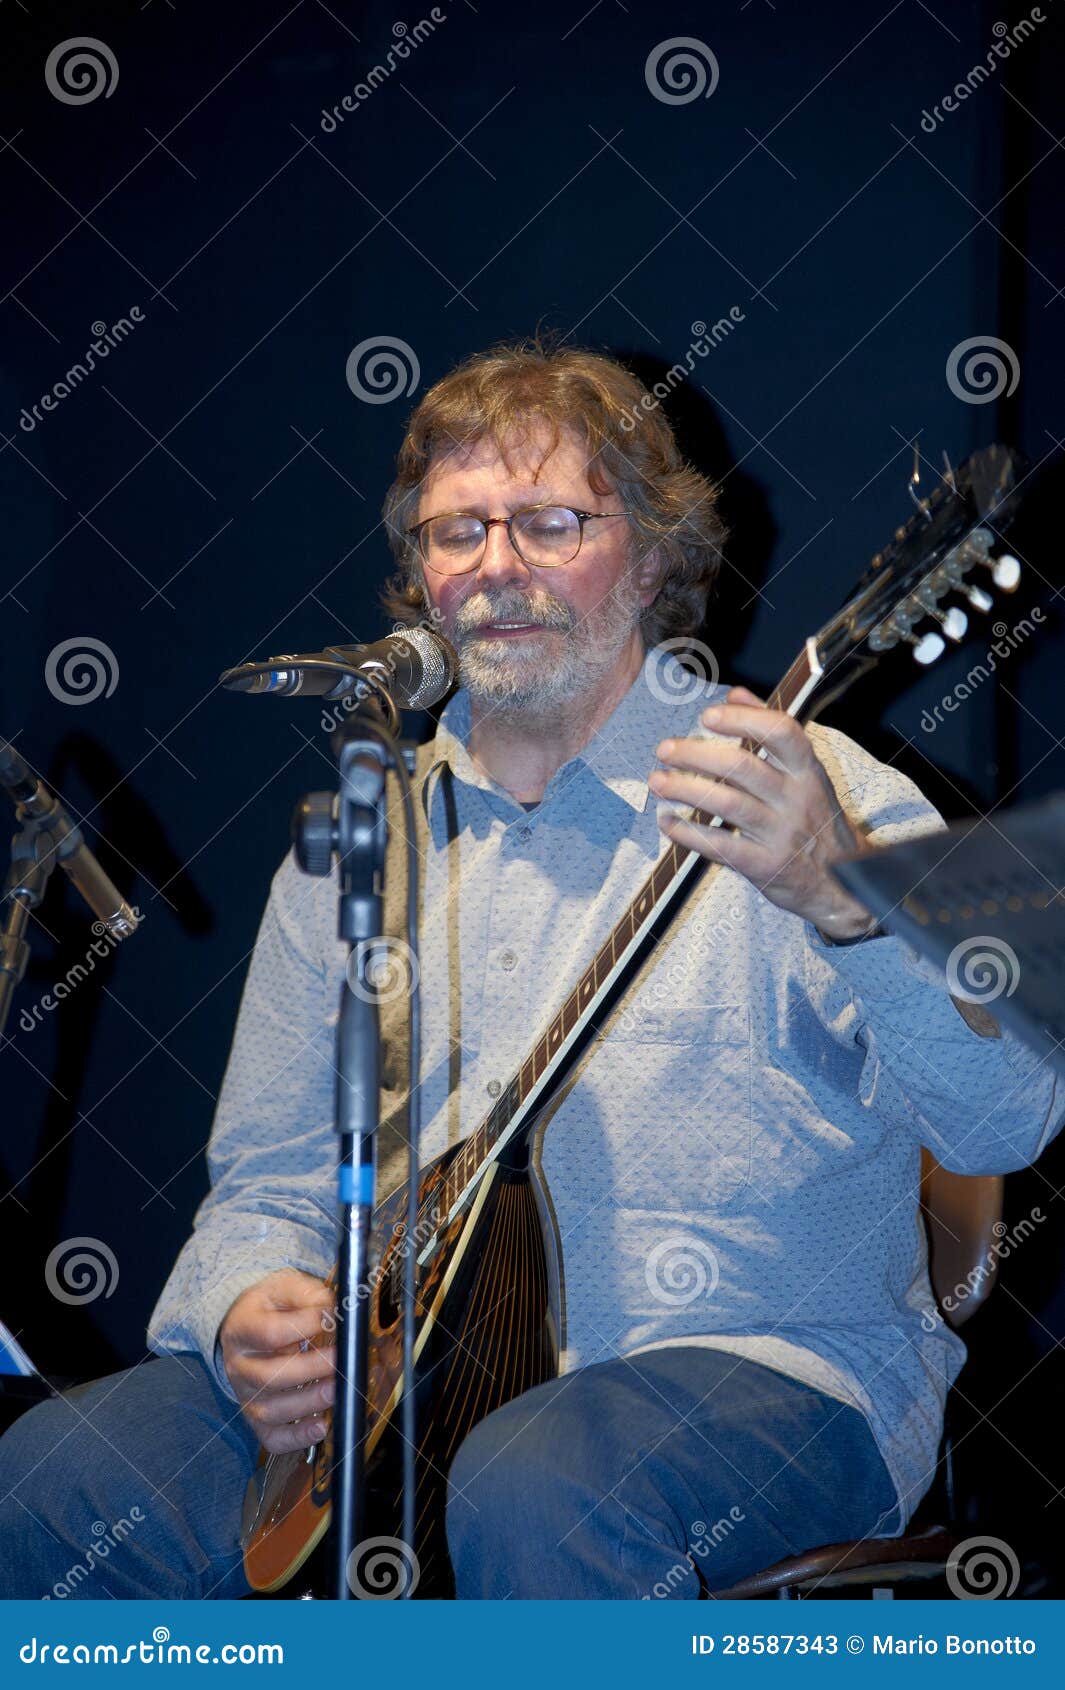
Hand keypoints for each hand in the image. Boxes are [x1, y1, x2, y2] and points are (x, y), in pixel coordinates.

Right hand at [219, 1269, 335, 1453]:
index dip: (302, 1327)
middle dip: (309, 1371)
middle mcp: (239, 1366)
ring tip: (335, 1391)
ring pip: (271, 1410)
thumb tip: (330, 1308)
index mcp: (242, 1330)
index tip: (331, 1318)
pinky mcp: (257, 1417)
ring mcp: (246, 1395)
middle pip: (269, 1377)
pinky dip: (297, 1439)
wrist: (245, 1325)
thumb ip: (306, 1293)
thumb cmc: (269, 1307)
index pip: (269, 1334)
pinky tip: (320, 1426)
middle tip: (338, 1360)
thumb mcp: (282, 1286)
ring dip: (308, 1404)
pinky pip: (272, 1438)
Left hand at [649, 686, 875, 938]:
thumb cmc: (815, 821)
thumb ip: (771, 732)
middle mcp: (797, 798)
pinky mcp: (766, 866)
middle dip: (696, 755)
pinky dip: (689, 833)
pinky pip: (722, 846)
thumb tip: (735, 694)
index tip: (707, 716)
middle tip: (664, 750)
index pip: (781, 733)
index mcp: (807, 771)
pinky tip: (668, 821)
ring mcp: (782, 833)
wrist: (841, 886)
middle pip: (742, 767)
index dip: (743, 720)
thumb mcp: (806, 774)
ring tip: (657, 781)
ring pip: (728, 804)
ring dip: (685, 789)